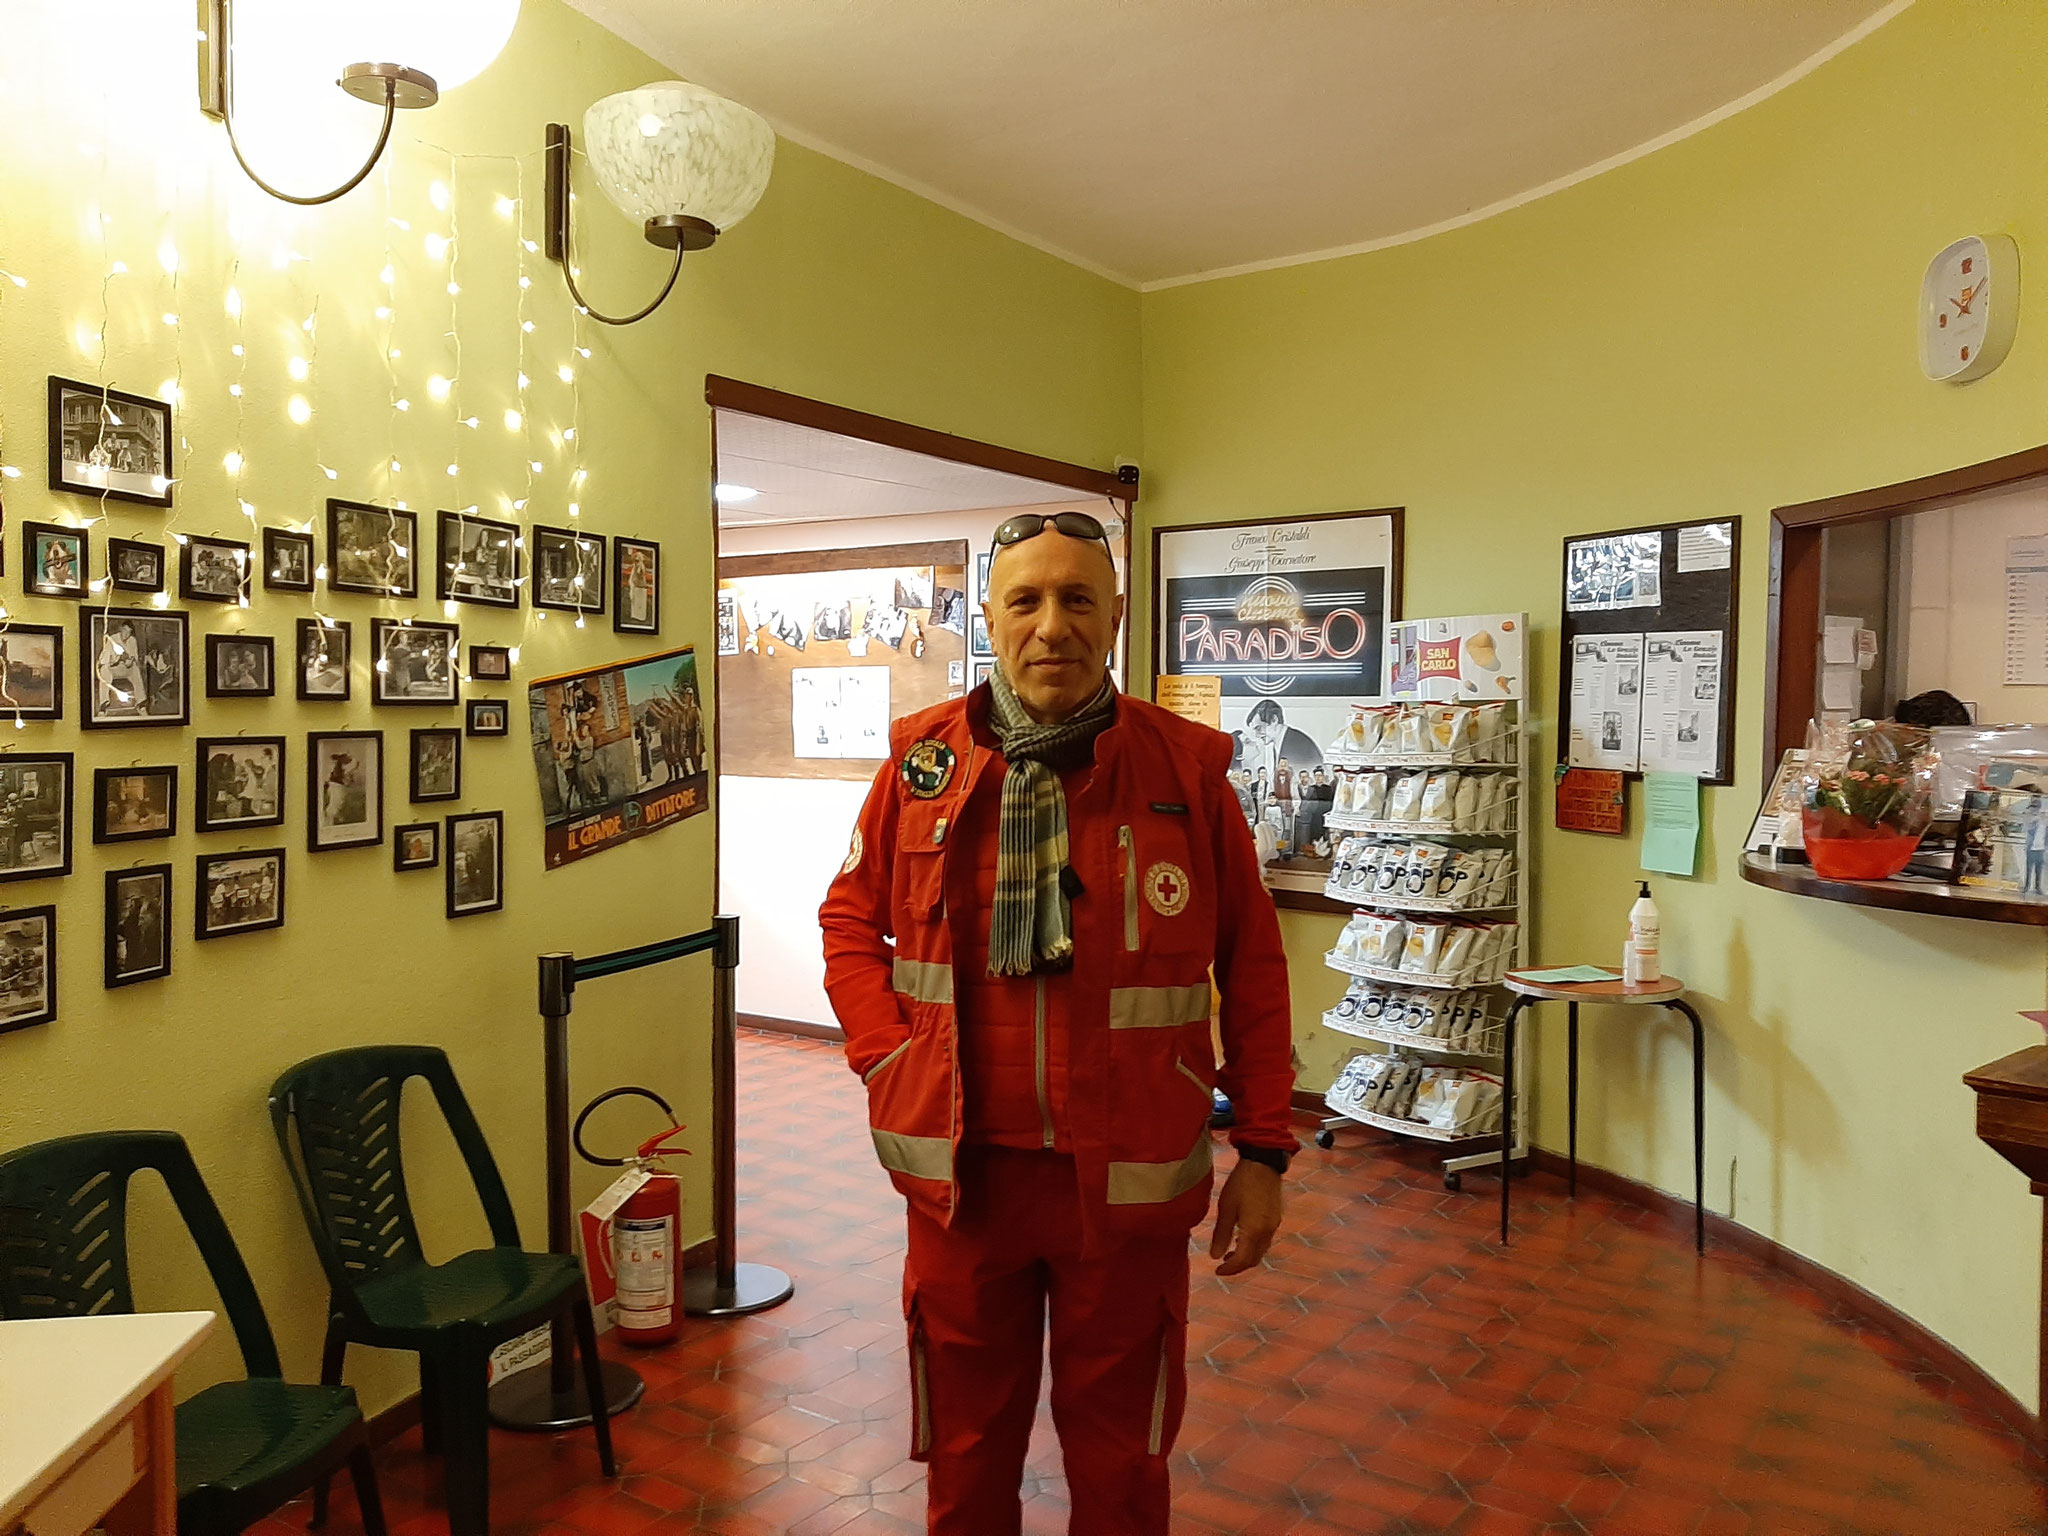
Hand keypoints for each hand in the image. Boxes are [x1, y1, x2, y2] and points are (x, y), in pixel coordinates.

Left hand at [1209, 1159, 1283, 1276]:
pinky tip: (1242, 1237)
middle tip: (1222, 1265)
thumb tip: (1214, 1256)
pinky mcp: (1276, 1217)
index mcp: (1254, 1231)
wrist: (1263, 1163)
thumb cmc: (1241, 1183)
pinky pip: (1265, 1240)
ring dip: (1246, 1256)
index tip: (1217, 1271)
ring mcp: (1274, 1225)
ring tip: (1229, 1252)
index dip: (1229, 1270)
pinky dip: (1253, 1245)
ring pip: (1261, 1250)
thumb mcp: (1226, 1208)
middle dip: (1238, 1266)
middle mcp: (1267, 1231)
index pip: (1242, 1260)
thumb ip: (1221, 1234)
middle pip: (1254, 1259)